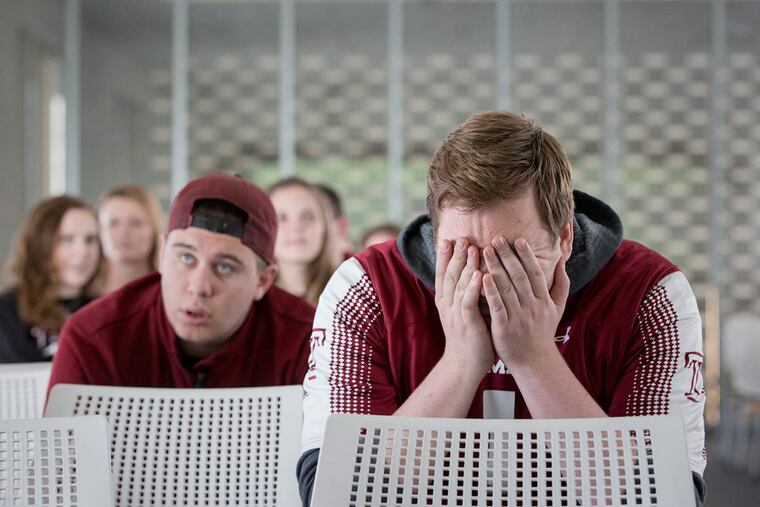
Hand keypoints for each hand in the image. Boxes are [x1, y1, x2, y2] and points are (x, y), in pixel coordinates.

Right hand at [434, 238, 494, 372]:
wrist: (464, 365)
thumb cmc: (468, 337)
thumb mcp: (462, 312)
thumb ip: (464, 293)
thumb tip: (472, 274)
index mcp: (445, 301)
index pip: (443, 274)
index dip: (445, 256)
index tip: (449, 239)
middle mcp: (447, 304)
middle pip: (450, 274)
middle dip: (455, 255)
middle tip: (462, 237)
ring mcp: (455, 313)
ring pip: (458, 285)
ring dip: (465, 265)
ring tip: (472, 248)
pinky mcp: (466, 323)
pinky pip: (468, 301)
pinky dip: (473, 287)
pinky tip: (481, 274)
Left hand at [482, 237, 568, 369]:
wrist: (534, 362)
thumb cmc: (543, 332)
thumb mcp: (557, 308)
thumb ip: (561, 284)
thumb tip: (562, 261)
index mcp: (544, 300)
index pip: (535, 273)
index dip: (527, 256)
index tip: (518, 240)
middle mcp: (532, 306)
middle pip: (519, 276)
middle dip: (507, 256)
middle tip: (496, 239)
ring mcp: (518, 317)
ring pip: (507, 288)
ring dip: (496, 268)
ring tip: (486, 251)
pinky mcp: (504, 327)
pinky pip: (497, 306)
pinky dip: (490, 291)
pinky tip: (482, 277)